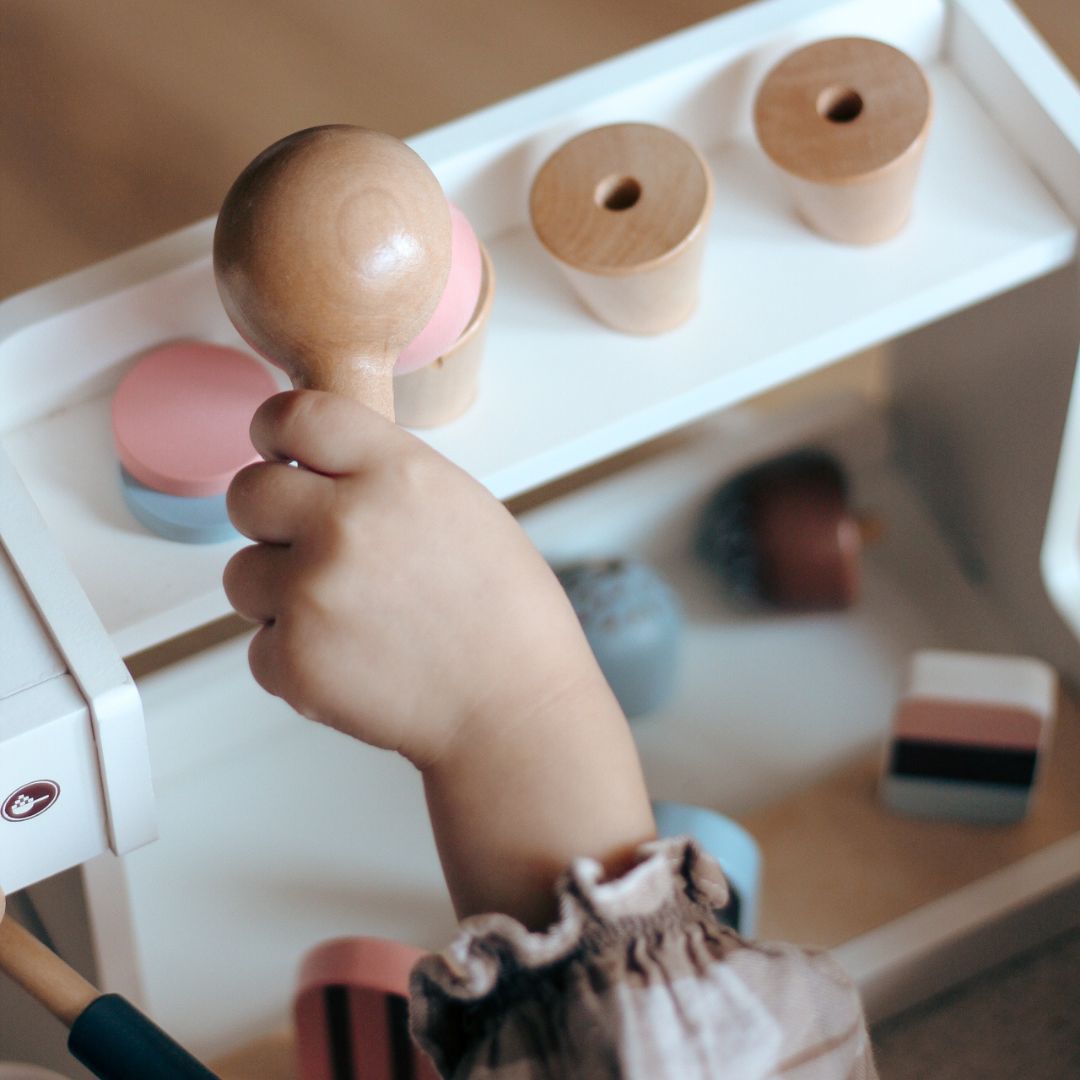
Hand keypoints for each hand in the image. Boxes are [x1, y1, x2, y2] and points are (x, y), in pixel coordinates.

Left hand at [223, 390, 592, 768]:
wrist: (516, 709)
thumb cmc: (506, 615)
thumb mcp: (460, 506)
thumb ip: (383, 475)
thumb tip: (317, 467)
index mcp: (396, 473)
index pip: (293, 415)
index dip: (275, 431)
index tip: (276, 450)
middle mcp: (345, 522)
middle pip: (247, 492)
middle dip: (270, 518)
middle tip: (312, 546)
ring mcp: (312, 592)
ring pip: (241, 573)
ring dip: (280, 593)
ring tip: (349, 617)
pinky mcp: (294, 659)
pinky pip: (259, 644)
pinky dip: (295, 657)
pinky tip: (354, 662)